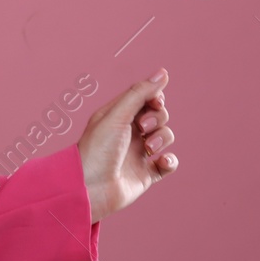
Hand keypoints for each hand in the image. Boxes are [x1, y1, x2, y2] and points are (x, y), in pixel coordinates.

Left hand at [76, 68, 177, 222]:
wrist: (90, 187)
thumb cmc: (97, 148)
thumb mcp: (116, 115)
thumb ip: (140, 94)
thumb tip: (162, 73)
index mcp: (118, 115)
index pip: (145, 97)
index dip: (155, 97)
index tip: (155, 101)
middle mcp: (129, 132)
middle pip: (159, 115)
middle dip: (157, 118)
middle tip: (142, 127)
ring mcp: (139, 152)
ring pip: (165, 137)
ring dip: (162, 139)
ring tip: (148, 147)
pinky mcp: (147, 173)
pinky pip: (169, 163)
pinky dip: (170, 161)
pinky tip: (161, 162)